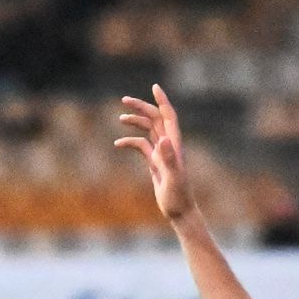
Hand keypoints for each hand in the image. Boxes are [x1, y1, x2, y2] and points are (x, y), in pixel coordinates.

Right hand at [114, 85, 196, 223]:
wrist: (180, 212)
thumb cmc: (178, 197)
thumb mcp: (172, 177)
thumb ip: (168, 159)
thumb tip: (162, 140)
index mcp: (174, 145)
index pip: (169, 117)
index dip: (162, 101)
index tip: (154, 87)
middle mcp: (168, 146)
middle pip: (155, 119)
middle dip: (141, 107)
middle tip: (124, 100)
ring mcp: (161, 154)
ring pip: (148, 130)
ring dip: (135, 121)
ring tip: (120, 118)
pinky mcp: (154, 163)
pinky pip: (141, 147)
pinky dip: (129, 142)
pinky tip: (118, 144)